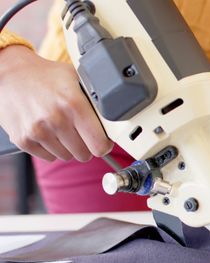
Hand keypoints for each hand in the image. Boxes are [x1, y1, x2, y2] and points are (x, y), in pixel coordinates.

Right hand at [0, 46, 112, 161]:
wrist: (9, 74)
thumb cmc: (46, 76)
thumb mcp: (76, 78)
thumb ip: (95, 98)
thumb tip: (115, 116)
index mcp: (73, 104)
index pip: (99, 145)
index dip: (104, 144)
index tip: (102, 140)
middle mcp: (56, 119)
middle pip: (85, 154)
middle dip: (86, 145)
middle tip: (80, 132)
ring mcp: (37, 131)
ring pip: (67, 157)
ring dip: (68, 147)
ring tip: (62, 128)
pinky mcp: (23, 140)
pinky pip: (48, 157)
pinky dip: (51, 149)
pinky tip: (49, 132)